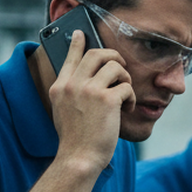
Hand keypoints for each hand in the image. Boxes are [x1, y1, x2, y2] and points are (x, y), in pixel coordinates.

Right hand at [49, 29, 135, 170]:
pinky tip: (127, 109)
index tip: (82, 33)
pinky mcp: (107, 100)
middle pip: (97, 54)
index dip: (78, 43)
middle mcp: (72, 84)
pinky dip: (131, 98)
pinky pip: (126, 87)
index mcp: (60, 87)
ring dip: (125, 79)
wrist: (79, 158)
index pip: (70, 57)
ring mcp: (89, 90)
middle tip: (121, 67)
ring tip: (125, 94)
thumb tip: (85, 79)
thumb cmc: (75, 140)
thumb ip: (70, 93)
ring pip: (115, 66)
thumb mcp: (63, 111)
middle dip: (114, 57)